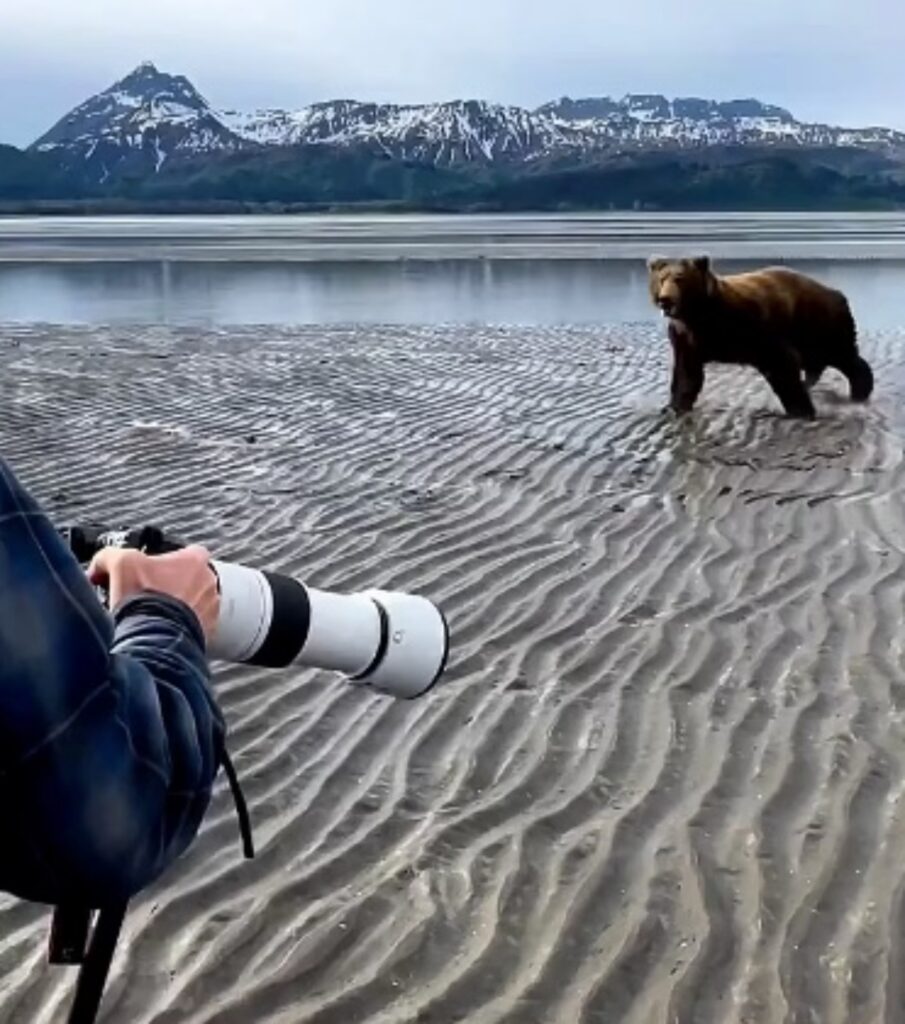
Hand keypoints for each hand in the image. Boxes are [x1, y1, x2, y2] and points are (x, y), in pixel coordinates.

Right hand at [88, 545, 219, 640]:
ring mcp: (211, 609)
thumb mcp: (119, 563)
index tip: (146, 570)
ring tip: (152, 615)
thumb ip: (110, 556)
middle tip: (146, 594)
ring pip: (193, 602)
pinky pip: (194, 625)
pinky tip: (160, 630)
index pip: (183, 552)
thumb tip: (101, 565)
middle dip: (169, 585)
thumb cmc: (143, 599)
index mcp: (195, 560)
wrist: (154, 641)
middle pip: (188, 578)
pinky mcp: (208, 632)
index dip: (161, 561)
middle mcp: (209, 583)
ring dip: (176, 607)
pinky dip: (180, 626)